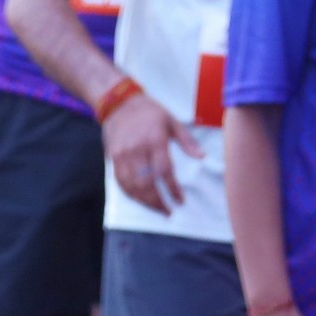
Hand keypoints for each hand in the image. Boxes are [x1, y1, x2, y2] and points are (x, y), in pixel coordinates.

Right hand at [102, 91, 200, 214]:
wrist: (119, 103)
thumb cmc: (151, 112)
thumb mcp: (173, 121)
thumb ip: (187, 142)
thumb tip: (202, 157)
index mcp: (155, 140)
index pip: (164, 171)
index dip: (173, 189)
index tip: (180, 201)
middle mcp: (137, 149)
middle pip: (146, 183)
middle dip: (158, 201)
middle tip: (169, 211)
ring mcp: (122, 155)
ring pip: (132, 186)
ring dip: (145, 202)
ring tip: (158, 209)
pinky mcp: (113, 158)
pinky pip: (120, 182)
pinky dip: (131, 194)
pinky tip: (141, 200)